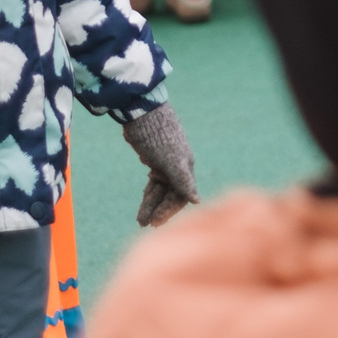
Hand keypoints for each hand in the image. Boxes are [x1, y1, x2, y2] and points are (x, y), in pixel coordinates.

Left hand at [122, 105, 197, 226]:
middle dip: (159, 210)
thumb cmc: (159, 137)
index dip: (169, 210)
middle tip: (146, 224)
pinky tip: (144, 203)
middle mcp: (177, 167)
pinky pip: (154, 183)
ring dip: (151, 205)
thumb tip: (198, 201)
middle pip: (170, 195)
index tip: (156, 223)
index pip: (181, 196)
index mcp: (185, 167)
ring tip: (140, 220)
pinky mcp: (154, 160)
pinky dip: (149, 194)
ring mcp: (165, 164)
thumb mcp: (171, 161)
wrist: (143, 113)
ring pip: (160, 190)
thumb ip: (183, 181)